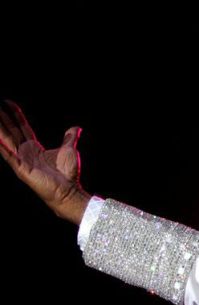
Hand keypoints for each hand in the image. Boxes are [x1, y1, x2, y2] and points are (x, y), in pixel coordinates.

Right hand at [0, 100, 90, 223]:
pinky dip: (2, 146)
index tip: (7, 102)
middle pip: (10, 131)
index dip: (15, 115)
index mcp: (33, 148)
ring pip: (6, 140)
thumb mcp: (69, 150)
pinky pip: (9, 155)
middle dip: (2, 118)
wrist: (68, 191)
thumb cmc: (68, 174)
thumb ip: (69, 138)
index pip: (21, 127)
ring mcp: (21, 160)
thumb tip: (76, 128)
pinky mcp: (21, 169)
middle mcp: (25, 152)